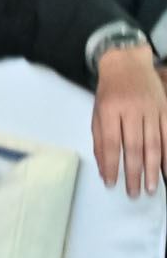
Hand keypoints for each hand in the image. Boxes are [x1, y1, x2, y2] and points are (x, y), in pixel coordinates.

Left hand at [92, 44, 166, 196]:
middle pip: (134, 146)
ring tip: (151, 188)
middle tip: (134, 193)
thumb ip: (100, 140)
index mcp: (109, 110)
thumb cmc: (109, 92)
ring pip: (153, 144)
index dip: (112, 165)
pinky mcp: (165, 109)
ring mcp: (151, 109)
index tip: (111, 184)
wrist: (128, 64)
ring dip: (153, 169)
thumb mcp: (97, 112)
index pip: (110, 143)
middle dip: (134, 173)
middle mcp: (131, 110)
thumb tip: (104, 168)